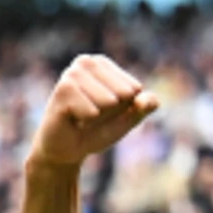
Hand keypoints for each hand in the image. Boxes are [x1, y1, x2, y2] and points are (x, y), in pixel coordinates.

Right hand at [28, 53, 157, 171]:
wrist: (66, 150)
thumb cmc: (94, 130)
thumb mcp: (125, 119)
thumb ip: (143, 108)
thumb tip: (151, 100)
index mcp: (102, 64)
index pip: (133, 88)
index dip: (123, 108)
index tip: (104, 112)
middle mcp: (86, 62)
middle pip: (123, 93)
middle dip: (111, 112)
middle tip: (92, 116)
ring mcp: (71, 74)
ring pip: (108, 100)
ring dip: (98, 116)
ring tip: (82, 117)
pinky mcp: (62, 91)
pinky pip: (92, 110)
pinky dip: (87, 120)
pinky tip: (73, 120)